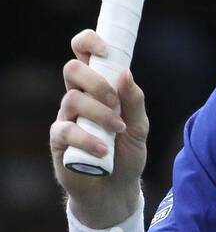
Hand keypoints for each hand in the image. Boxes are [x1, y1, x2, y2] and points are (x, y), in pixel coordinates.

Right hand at [50, 29, 147, 224]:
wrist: (117, 190)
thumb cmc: (127, 153)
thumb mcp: (140, 126)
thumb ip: (134, 100)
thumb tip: (125, 73)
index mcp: (97, 86)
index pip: (83, 52)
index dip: (89, 42)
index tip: (105, 50)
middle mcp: (78, 97)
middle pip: (73, 69)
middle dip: (96, 81)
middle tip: (115, 102)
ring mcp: (66, 118)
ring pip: (72, 98)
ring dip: (98, 113)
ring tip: (117, 130)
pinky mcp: (59, 141)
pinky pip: (65, 130)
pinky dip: (86, 138)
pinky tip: (103, 149)